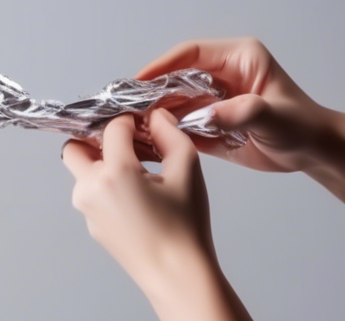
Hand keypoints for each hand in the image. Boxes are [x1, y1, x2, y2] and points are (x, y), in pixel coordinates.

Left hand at [61, 111, 215, 291]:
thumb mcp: (186, 169)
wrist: (174, 273)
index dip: (132, 121)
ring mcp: (85, 209)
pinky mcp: (90, 223)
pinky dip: (107, 186)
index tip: (148, 127)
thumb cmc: (184, 225)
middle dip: (98, 140)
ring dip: (103, 163)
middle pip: (75, 148)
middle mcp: (89, 189)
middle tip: (129, 145)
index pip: (112, 128)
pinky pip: (91, 194)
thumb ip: (169, 134)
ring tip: (140, 173)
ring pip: (82, 172)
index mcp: (113, 172)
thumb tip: (155, 117)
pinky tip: (137, 197)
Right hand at [136, 36, 344, 174]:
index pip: (191, 54)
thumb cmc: (301, 125)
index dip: (162, 65)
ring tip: (128, 126)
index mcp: (238, 60)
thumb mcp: (274, 116)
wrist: (309, 151)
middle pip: (174, 77)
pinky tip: (144, 141)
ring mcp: (212, 101)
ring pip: (172, 102)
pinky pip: (178, 125)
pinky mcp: (206, 123)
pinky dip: (161, 133)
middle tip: (125, 106)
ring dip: (152, 114)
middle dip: (149, 92)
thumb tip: (207, 117)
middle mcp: (220, 77)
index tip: (138, 81)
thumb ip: (242, 113)